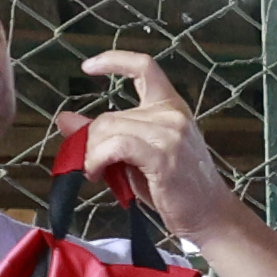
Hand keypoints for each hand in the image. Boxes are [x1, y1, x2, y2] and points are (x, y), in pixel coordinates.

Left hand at [54, 54, 258, 244]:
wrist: (211, 216)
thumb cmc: (178, 188)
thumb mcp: (138, 155)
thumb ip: (107, 134)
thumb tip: (65, 118)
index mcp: (171, 109)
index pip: (145, 68)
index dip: (114, 61)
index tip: (88, 67)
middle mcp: (173, 116)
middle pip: (110, 115)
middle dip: (91, 140)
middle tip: (92, 163)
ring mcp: (171, 134)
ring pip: (108, 129)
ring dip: (93, 153)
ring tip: (96, 171)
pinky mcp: (164, 156)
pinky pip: (116, 145)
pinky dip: (98, 158)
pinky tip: (97, 172)